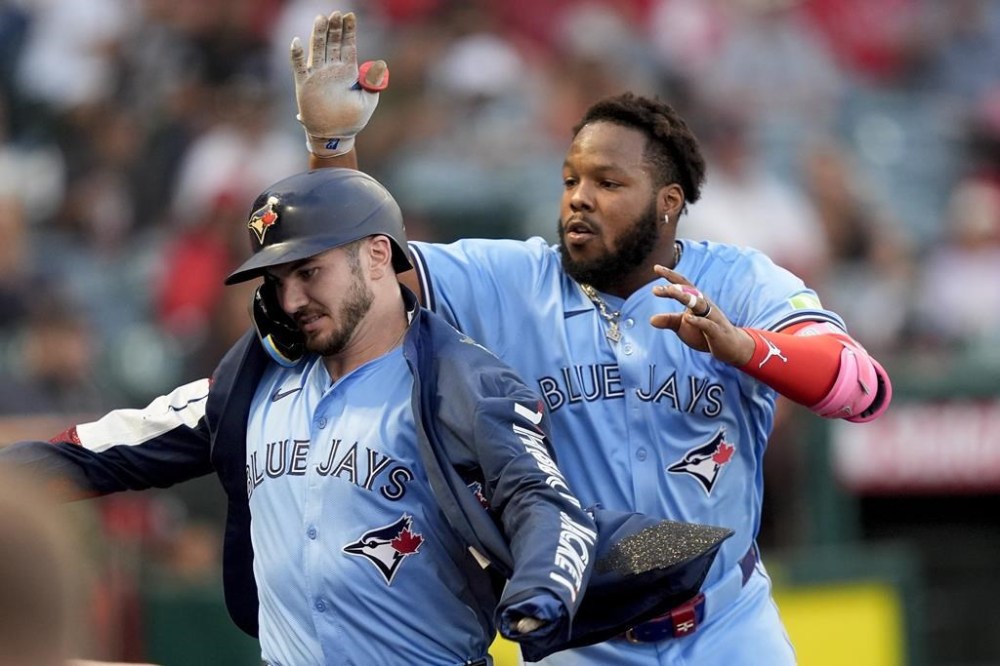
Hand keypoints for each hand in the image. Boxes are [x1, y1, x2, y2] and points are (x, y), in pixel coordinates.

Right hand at [290, 11, 387, 157]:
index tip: (350, 16)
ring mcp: (317, 75)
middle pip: (332, 43)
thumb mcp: (367, 102)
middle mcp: (332, 70)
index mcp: (348, 72)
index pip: (348, 46)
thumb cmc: (352, 121)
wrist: (334, 137)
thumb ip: (373, 84)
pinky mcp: (304, 84)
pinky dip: (297, 54)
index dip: (349, 31)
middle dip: (335, 28)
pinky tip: (297, 41)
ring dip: (318, 34)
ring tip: (321, 19)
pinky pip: (298, 66)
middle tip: (336, 13)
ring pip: (317, 49)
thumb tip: (380, 66)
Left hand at [648, 265, 753, 365]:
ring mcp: (712, 317)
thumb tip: (651, 319)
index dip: (670, 275)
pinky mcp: (717, 331)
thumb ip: (668, 321)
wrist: (731, 347)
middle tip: (655, 289)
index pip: (683, 284)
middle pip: (690, 291)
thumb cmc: (704, 333)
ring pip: (698, 303)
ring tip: (670, 291)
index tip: (656, 267)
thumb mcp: (683, 327)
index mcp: (697, 300)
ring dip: (684, 296)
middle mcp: (705, 304)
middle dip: (674, 287)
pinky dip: (697, 321)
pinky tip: (686, 318)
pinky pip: (707, 324)